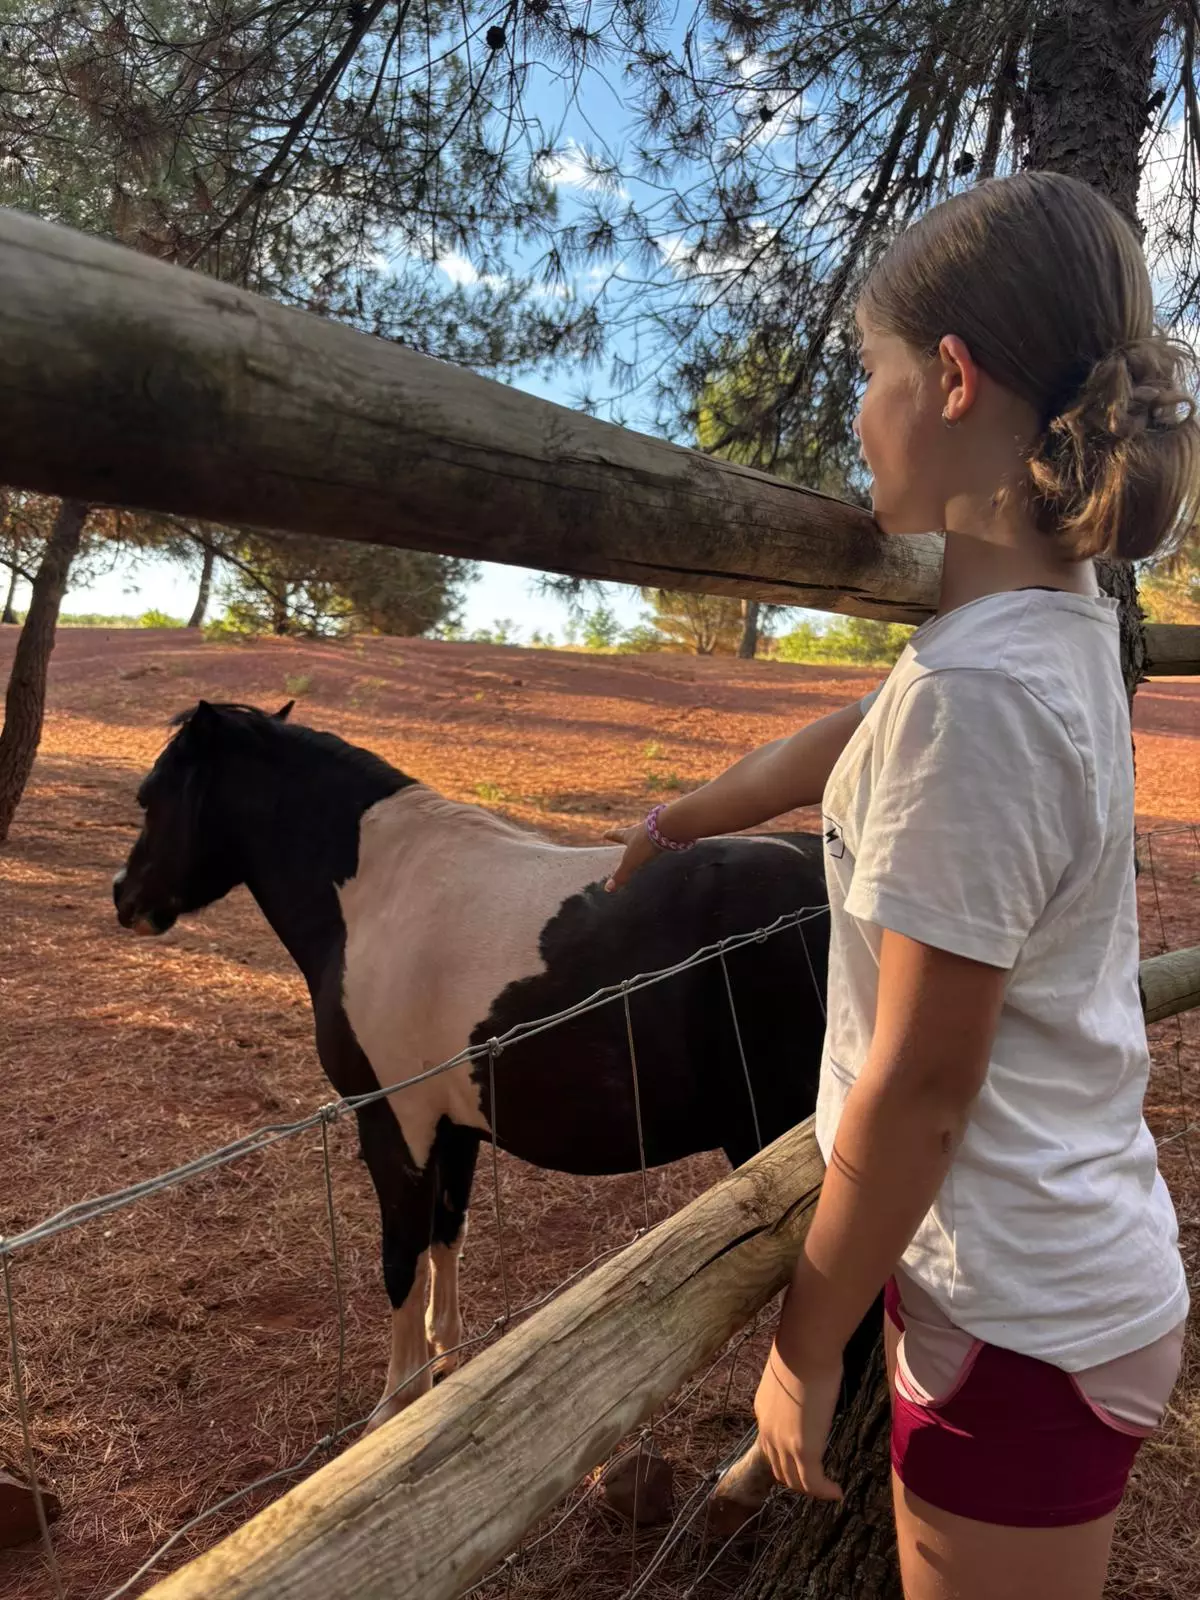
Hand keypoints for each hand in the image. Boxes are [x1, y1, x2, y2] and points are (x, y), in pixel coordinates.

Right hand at [603, 822, 658, 891]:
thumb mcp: (631, 861)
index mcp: (629, 835)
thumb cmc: (645, 843)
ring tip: (648, 842)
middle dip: (629, 835)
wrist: (665, 828)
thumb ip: (621, 874)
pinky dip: (661, 841)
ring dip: (646, 838)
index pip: (617, 835)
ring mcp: (655, 829)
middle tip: (627, 835)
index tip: (605, 834)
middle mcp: (641, 830)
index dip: (611, 836)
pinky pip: (662, 837)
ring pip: (648, 834)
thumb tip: (608, 888)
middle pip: (633, 832)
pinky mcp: (667, 832)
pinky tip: (665, 845)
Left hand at [752, 1345, 843, 1500]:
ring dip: (811, 1489)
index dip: (787, 1455)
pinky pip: (813, 1482)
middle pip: (779, 1467)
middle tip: (818, 1481)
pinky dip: (824, 1492)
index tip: (806, 1457)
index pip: (771, 1444)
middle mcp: (767, 1430)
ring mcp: (782, 1442)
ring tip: (828, 1490)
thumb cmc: (803, 1348)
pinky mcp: (802, 1450)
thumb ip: (794, 1386)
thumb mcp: (790, 1371)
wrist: (805, 1348)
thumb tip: (809, 1382)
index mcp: (763, 1410)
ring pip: (794, 1480)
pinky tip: (838, 1492)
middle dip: (797, 1478)